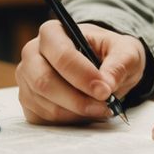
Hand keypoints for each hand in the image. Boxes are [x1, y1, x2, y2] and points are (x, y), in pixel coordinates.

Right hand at [16, 21, 144, 124]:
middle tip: (105, 106)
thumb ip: (119, 64)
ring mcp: (27, 79)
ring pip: (45, 104)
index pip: (61, 55)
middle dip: (77, 100)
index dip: (82, 76)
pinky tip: (85, 112)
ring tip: (101, 109)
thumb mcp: (126, 51)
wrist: (102, 64)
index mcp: (53, 32)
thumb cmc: (111, 52)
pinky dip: (68, 120)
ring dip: (76, 112)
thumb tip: (106, 85)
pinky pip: (43, 119)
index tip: (105, 91)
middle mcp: (32, 54)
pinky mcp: (28, 102)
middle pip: (44, 82)